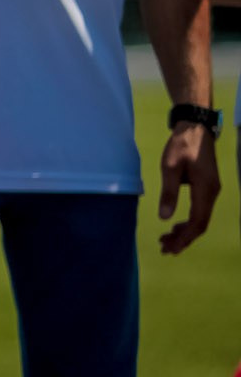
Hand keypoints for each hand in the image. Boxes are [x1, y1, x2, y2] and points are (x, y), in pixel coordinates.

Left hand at [157, 120, 219, 253]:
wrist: (195, 128)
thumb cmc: (181, 145)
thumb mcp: (169, 166)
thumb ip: (169, 192)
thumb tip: (165, 218)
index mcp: (205, 190)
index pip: (198, 222)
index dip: (185, 237)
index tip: (170, 247)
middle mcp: (212, 193)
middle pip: (201, 224)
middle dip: (184, 239)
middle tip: (165, 248)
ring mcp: (212, 191)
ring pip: (201, 218)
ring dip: (185, 231)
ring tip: (167, 239)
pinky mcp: (207, 187)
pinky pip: (200, 210)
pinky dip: (188, 220)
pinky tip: (175, 224)